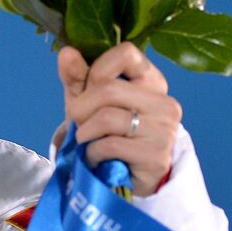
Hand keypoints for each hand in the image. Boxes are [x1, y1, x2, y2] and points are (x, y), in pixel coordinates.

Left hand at [56, 44, 181, 196]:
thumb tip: (66, 52)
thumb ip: (78, 77)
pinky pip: (109, 146)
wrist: (122, 178)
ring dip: (84, 133)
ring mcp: (164, 130)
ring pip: (106, 118)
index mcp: (151, 80)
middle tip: (77, 124)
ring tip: (86, 142)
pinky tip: (95, 158)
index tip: (88, 90)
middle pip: (108, 88)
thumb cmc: (106, 133)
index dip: (97, 70)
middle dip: (80, 108)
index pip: (126, 53)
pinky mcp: (156, 157)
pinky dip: (91, 153)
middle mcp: (164, 102)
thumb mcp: (89, 101)